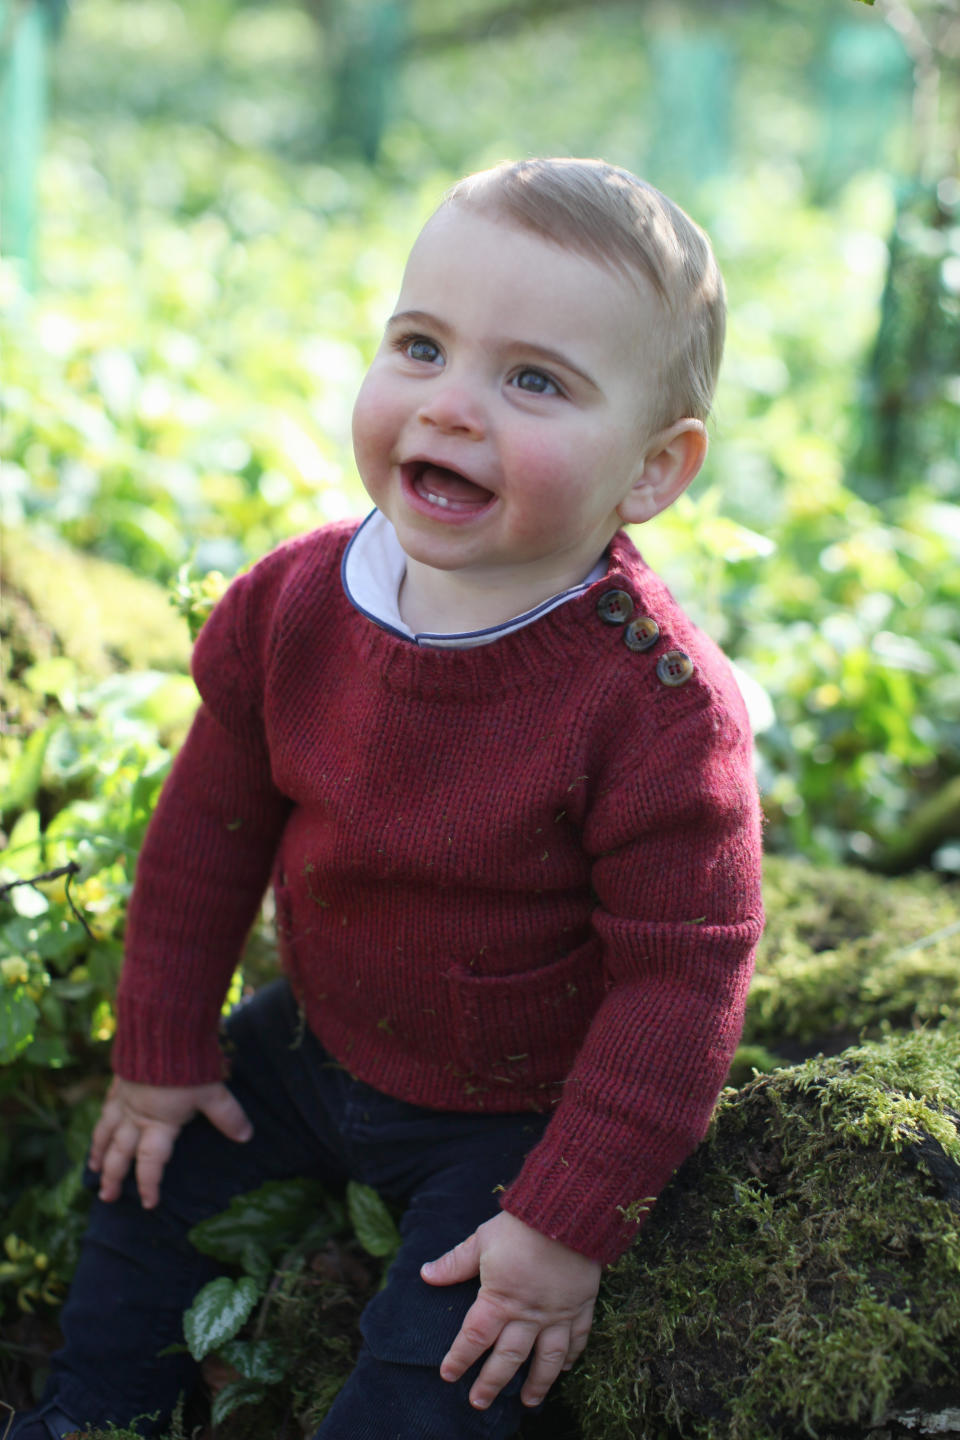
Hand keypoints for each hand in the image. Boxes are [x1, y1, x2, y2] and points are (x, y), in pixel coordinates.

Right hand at [89, 1076, 252, 1208]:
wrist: (161, 1030)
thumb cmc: (188, 1064)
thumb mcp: (213, 1092)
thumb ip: (228, 1116)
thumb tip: (246, 1137)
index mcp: (159, 1123)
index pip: (151, 1162)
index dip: (149, 1183)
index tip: (148, 1203)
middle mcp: (137, 1115)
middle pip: (120, 1152)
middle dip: (113, 1176)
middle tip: (106, 1197)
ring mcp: (125, 1097)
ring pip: (106, 1131)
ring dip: (99, 1151)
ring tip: (92, 1167)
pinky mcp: (120, 1079)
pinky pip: (106, 1105)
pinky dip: (102, 1119)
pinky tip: (102, 1121)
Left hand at [420, 1210, 600, 1411]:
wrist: (568, 1213)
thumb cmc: (521, 1226)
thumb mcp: (482, 1240)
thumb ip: (455, 1263)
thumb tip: (425, 1274)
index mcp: (500, 1299)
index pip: (474, 1338)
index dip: (459, 1358)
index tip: (448, 1375)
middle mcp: (528, 1314)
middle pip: (508, 1358)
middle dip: (491, 1383)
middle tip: (479, 1402)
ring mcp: (557, 1314)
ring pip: (546, 1359)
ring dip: (536, 1383)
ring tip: (528, 1402)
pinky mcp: (581, 1306)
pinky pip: (577, 1339)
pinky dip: (571, 1357)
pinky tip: (565, 1369)